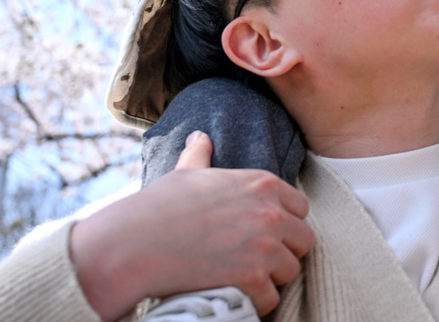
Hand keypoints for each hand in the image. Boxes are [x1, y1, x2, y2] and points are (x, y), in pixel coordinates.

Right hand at [70, 131, 314, 321]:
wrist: (135, 243)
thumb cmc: (159, 207)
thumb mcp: (186, 173)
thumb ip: (201, 155)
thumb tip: (200, 137)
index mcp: (262, 184)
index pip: (301, 208)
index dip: (285, 224)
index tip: (264, 235)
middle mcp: (271, 213)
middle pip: (303, 241)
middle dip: (285, 252)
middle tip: (257, 262)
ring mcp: (265, 246)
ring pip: (291, 271)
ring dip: (271, 279)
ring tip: (245, 280)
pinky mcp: (252, 277)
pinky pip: (271, 298)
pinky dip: (256, 303)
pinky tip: (237, 297)